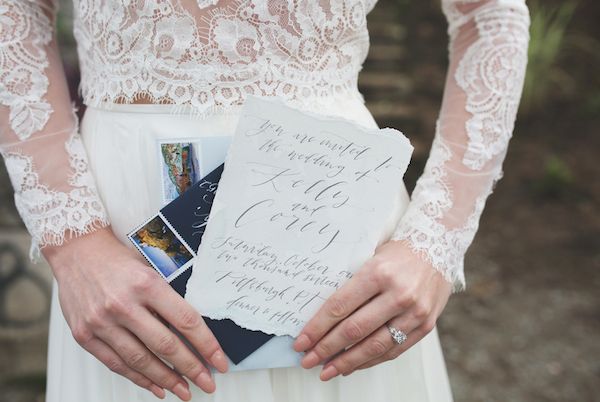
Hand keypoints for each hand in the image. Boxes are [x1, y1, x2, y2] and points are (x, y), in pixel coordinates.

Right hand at [43, 227, 227, 400]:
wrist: (76, 251)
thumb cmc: (117, 259)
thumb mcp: (150, 270)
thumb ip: (168, 300)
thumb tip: (194, 333)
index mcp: (146, 284)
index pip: (185, 320)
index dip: (206, 345)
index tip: (219, 361)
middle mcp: (123, 304)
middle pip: (166, 345)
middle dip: (191, 368)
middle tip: (207, 383)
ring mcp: (102, 322)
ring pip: (141, 360)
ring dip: (167, 380)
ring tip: (184, 390)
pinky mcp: (84, 335)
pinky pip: (116, 364)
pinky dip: (138, 378)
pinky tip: (155, 386)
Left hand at [292, 239, 451, 379]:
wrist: (439, 245)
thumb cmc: (399, 251)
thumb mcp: (370, 257)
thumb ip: (351, 285)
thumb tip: (321, 316)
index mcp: (378, 272)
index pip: (339, 306)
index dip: (317, 328)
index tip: (302, 341)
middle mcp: (398, 294)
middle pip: (354, 330)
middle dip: (326, 349)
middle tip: (308, 360)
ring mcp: (414, 312)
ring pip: (374, 346)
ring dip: (347, 362)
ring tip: (328, 369)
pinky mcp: (425, 325)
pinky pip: (393, 350)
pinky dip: (371, 360)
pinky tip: (353, 365)